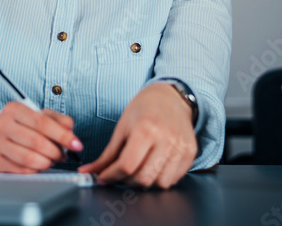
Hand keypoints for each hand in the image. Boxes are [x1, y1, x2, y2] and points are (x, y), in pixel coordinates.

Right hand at [0, 102, 83, 172]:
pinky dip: (35, 170)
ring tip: (51, 160)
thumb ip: (57, 120)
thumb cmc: (18, 126)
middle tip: (62, 155)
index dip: (63, 135)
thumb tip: (70, 129)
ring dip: (47, 162)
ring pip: (29, 158)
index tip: (77, 145)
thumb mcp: (36, 116)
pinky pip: (21, 170)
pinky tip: (38, 165)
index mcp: (14, 109)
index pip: (43, 123)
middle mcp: (2, 124)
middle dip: (56, 152)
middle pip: (37, 142)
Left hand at [77, 82, 197, 188]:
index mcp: (146, 129)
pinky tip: (152, 168)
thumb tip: (90, 172)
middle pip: (143, 178)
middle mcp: (166, 139)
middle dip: (126, 181)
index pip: (127, 165)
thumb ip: (107, 154)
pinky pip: (174, 179)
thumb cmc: (143, 109)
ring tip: (137, 171)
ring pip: (160, 183)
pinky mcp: (190, 153)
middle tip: (119, 174)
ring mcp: (181, 148)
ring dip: (145, 183)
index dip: (111, 176)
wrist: (170, 98)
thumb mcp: (122, 127)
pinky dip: (160, 179)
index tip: (103, 178)